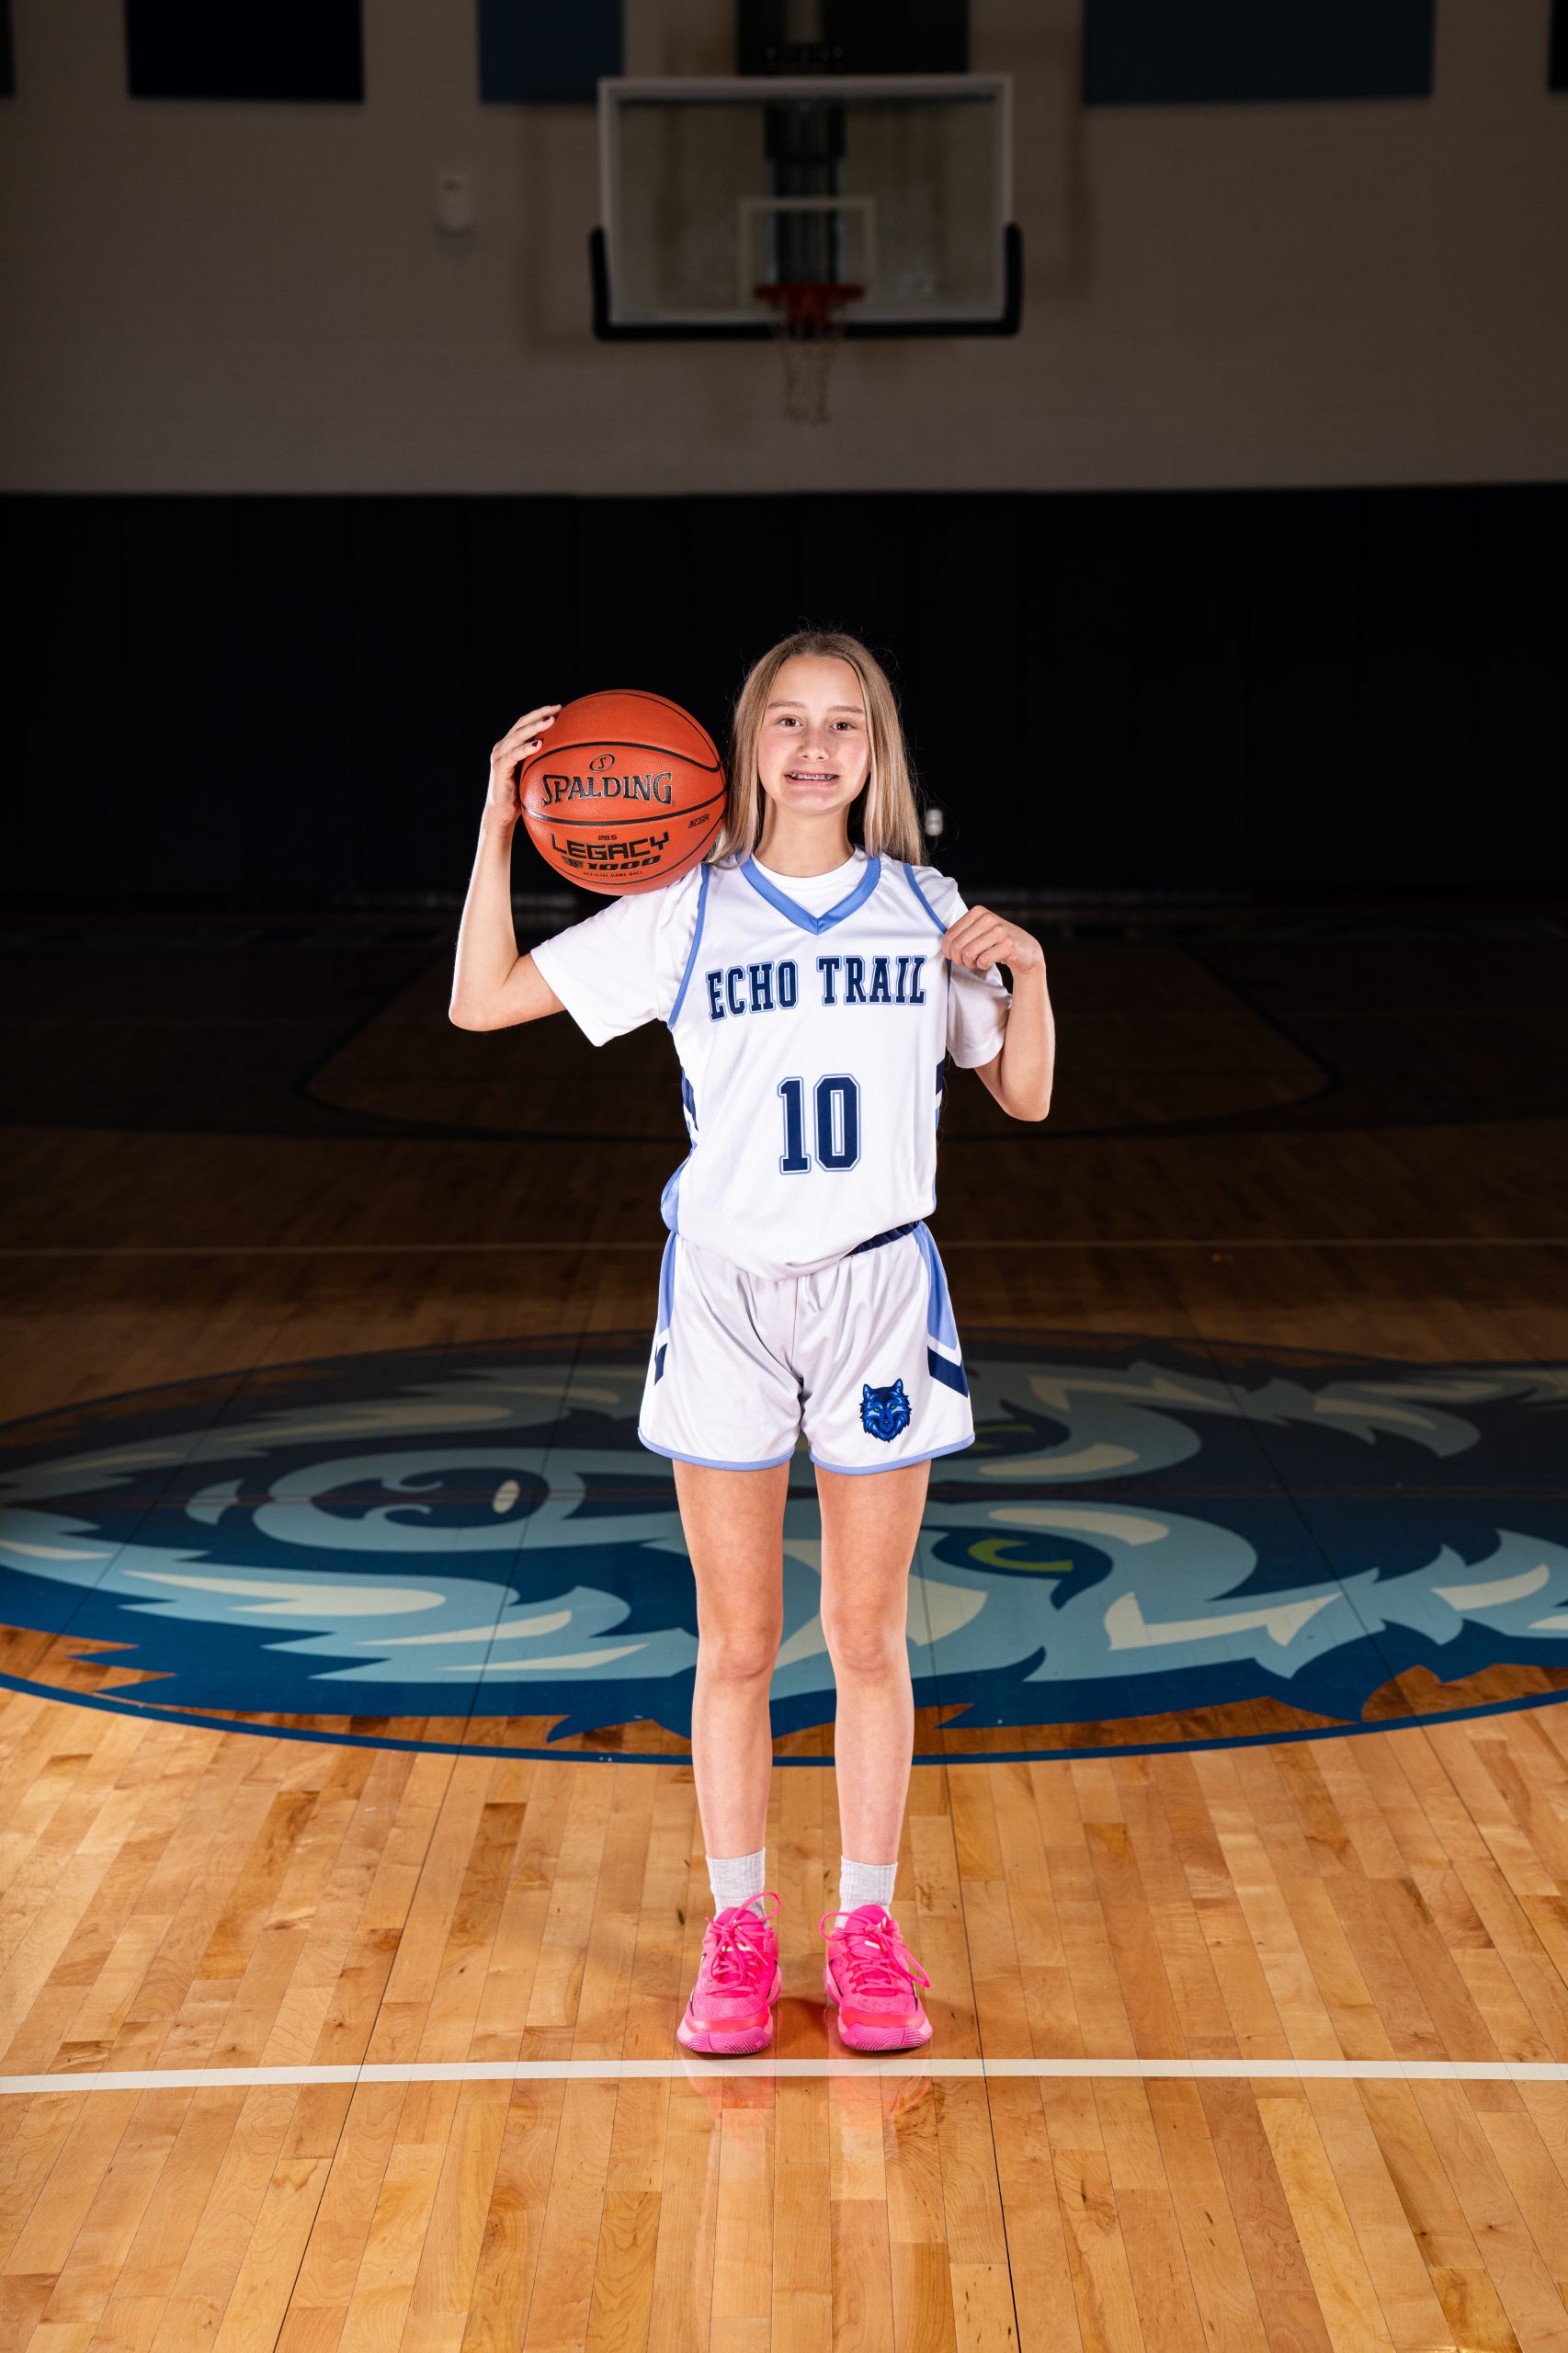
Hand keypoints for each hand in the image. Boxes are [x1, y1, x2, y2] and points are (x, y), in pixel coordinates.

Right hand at [486, 703, 559, 826]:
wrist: (502, 813)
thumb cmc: (520, 794)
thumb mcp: (533, 772)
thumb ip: (542, 760)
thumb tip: (567, 753)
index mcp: (510, 745)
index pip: (525, 723)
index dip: (540, 713)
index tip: (559, 708)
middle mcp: (503, 747)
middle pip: (521, 724)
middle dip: (540, 714)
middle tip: (557, 709)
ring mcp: (500, 756)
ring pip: (518, 736)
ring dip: (535, 727)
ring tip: (550, 721)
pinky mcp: (500, 768)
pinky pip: (513, 755)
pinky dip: (525, 748)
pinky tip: (538, 744)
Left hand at [939, 905, 1044, 974]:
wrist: (1026, 949)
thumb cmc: (997, 941)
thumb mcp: (980, 930)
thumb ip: (962, 933)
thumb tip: (944, 946)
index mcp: (978, 912)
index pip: (951, 934)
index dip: (947, 950)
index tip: (952, 956)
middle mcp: (988, 918)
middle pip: (958, 945)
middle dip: (958, 958)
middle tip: (965, 962)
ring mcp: (999, 931)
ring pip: (969, 953)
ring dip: (969, 963)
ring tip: (976, 962)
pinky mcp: (1008, 945)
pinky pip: (983, 960)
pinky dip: (982, 965)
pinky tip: (987, 962)